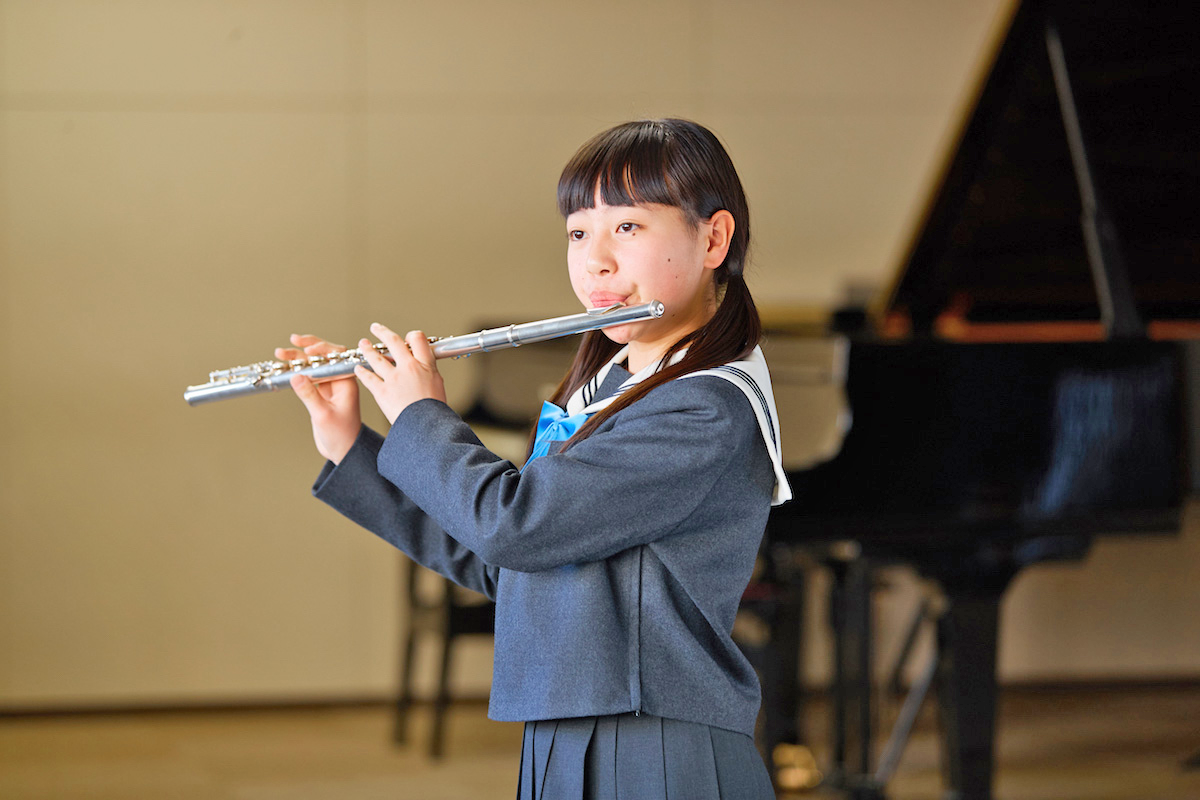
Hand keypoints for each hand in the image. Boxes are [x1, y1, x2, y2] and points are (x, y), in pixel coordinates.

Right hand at [276, 334, 360, 463]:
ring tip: (281, 353)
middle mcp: (339, 380)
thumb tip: (296, 376)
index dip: (323, 349)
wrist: (342, 450)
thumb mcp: (323, 415)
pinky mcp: (320, 391)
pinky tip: (285, 365)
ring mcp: (329, 385)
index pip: (336, 356)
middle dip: (308, 346)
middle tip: (293, 340)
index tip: (308, 349)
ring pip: (314, 364)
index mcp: (347, 382)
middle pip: (324, 355)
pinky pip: (308, 375)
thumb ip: (309, 395)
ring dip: (299, 357)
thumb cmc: (341, 435)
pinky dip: (297, 370)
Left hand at [356, 323, 446, 423]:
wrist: (426, 427)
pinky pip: (368, 378)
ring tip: (363, 344)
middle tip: (375, 328)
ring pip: (376, 357)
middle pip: (393, 341)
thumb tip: (426, 367)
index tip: (406, 337)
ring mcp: (394, 379)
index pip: (418, 339)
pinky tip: (357, 369)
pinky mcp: (382, 392)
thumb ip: (429, 373)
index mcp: (425, 365)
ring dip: (368, 348)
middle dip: (382, 332)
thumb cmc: (435, 411)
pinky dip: (361, 372)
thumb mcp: (439, 386)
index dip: (411, 336)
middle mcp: (409, 368)